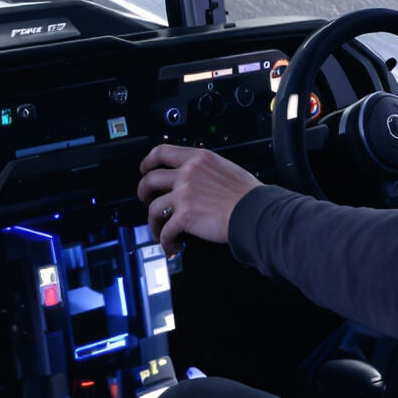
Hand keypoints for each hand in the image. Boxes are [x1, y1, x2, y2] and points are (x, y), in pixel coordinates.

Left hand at [136, 144, 259, 250]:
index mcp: (198, 159)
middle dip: (143, 191)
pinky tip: (171, 245)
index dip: (148, 161)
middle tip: (144, 198)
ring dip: (152, 221)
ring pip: (153, 207)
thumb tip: (199, 179)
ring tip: (158, 229)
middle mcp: (187, 174)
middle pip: (151, 179)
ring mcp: (184, 194)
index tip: (145, 168)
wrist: (254, 211)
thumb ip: (207, 170)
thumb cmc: (248, 194)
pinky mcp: (184, 216)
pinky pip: (165, 230)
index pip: (163, 152)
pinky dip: (165, 240)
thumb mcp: (226, 168)